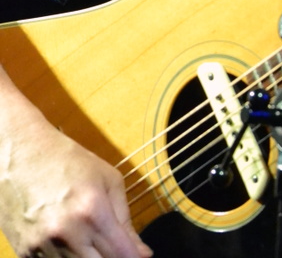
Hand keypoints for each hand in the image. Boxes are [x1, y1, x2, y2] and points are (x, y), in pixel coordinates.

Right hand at [0, 89, 151, 257]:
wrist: (21, 153)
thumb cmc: (68, 160)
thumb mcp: (107, 179)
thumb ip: (125, 219)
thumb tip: (142, 254)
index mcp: (93, 211)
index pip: (123, 255)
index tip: (138, 255)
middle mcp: (68, 234)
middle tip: (111, 247)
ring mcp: (42, 246)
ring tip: (86, 237)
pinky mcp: (24, 253)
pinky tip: (67, 241)